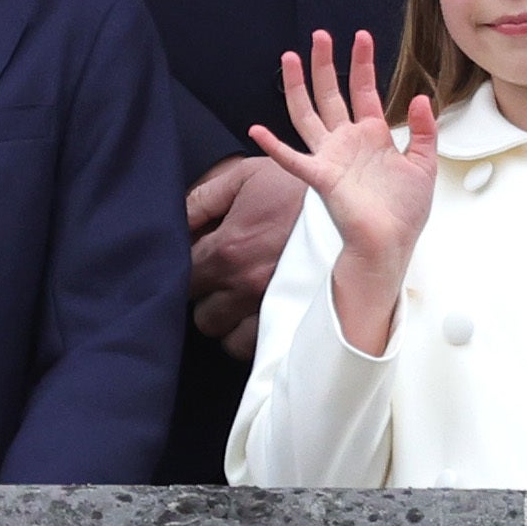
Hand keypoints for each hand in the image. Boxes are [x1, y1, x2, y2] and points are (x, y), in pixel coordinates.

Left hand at [183, 154, 303, 352]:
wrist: (353, 201)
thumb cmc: (296, 186)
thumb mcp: (244, 177)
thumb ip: (201, 200)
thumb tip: (173, 221)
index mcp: (228, 249)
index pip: (182, 279)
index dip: (185, 272)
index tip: (198, 264)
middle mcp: (245, 284)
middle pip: (202, 315)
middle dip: (207, 301)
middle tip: (219, 283)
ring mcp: (271, 306)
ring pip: (228, 338)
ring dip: (229, 322)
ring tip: (238, 302)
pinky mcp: (295, 319)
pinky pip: (261, 347)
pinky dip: (253, 337)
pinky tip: (257, 316)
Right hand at [245, 33, 436, 355]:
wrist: (392, 243)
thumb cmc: (405, 210)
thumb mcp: (424, 164)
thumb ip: (423, 130)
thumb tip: (421, 97)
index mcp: (372, 135)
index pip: (364, 90)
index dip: (363, 64)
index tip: (361, 37)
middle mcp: (346, 141)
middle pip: (330, 93)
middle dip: (325, 64)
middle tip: (320, 36)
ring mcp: (331, 157)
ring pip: (307, 114)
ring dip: (296, 87)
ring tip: (289, 58)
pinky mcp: (321, 178)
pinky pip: (292, 159)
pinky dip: (274, 146)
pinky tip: (258, 130)